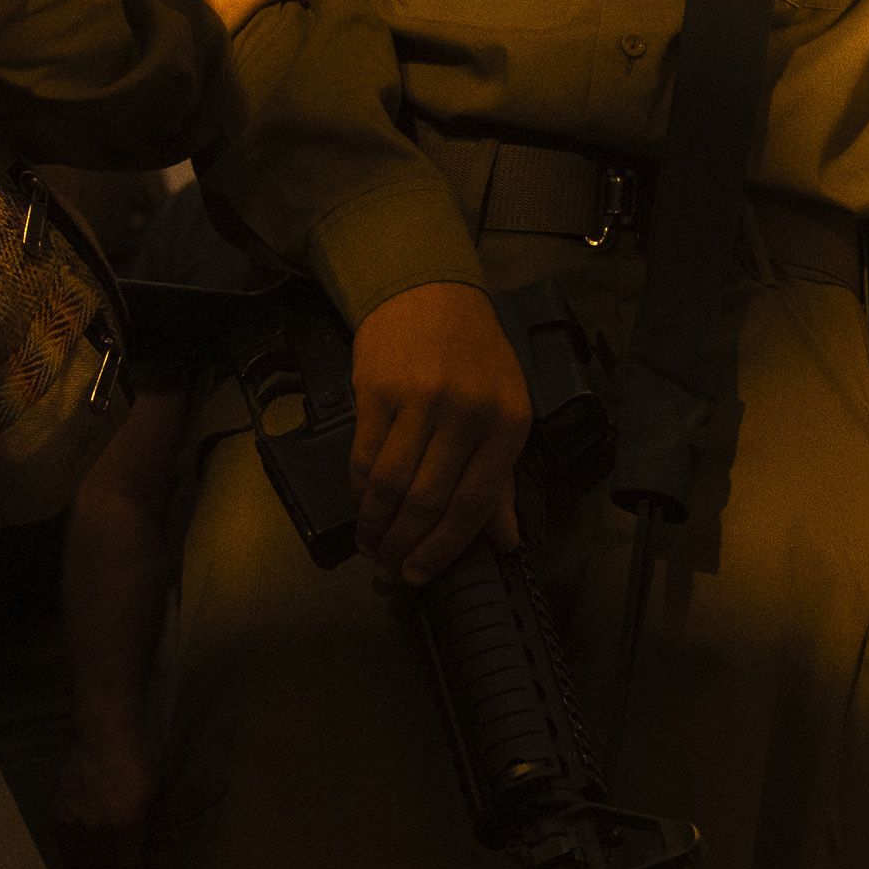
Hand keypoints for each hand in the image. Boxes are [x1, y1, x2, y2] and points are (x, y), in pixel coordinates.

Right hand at [48, 712, 151, 868]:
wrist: (101, 733)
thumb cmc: (136, 760)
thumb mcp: (151, 795)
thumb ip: (144, 822)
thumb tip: (141, 841)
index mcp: (123, 832)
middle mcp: (96, 833)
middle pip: (99, 867)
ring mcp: (74, 821)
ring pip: (77, 856)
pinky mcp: (58, 808)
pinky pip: (61, 839)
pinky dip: (67, 851)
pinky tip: (68, 856)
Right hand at [351, 278, 526, 587]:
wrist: (429, 293)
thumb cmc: (474, 357)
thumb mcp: (504, 411)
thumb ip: (501, 480)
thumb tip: (502, 543)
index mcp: (507, 424)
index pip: (475, 503)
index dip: (445, 549)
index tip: (421, 575)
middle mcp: (466, 413)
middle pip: (430, 501)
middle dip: (406, 546)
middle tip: (390, 570)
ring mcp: (420, 400)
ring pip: (392, 485)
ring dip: (377, 526)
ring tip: (372, 546)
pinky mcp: (377, 391)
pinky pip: (365, 457)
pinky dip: (361, 492)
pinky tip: (362, 507)